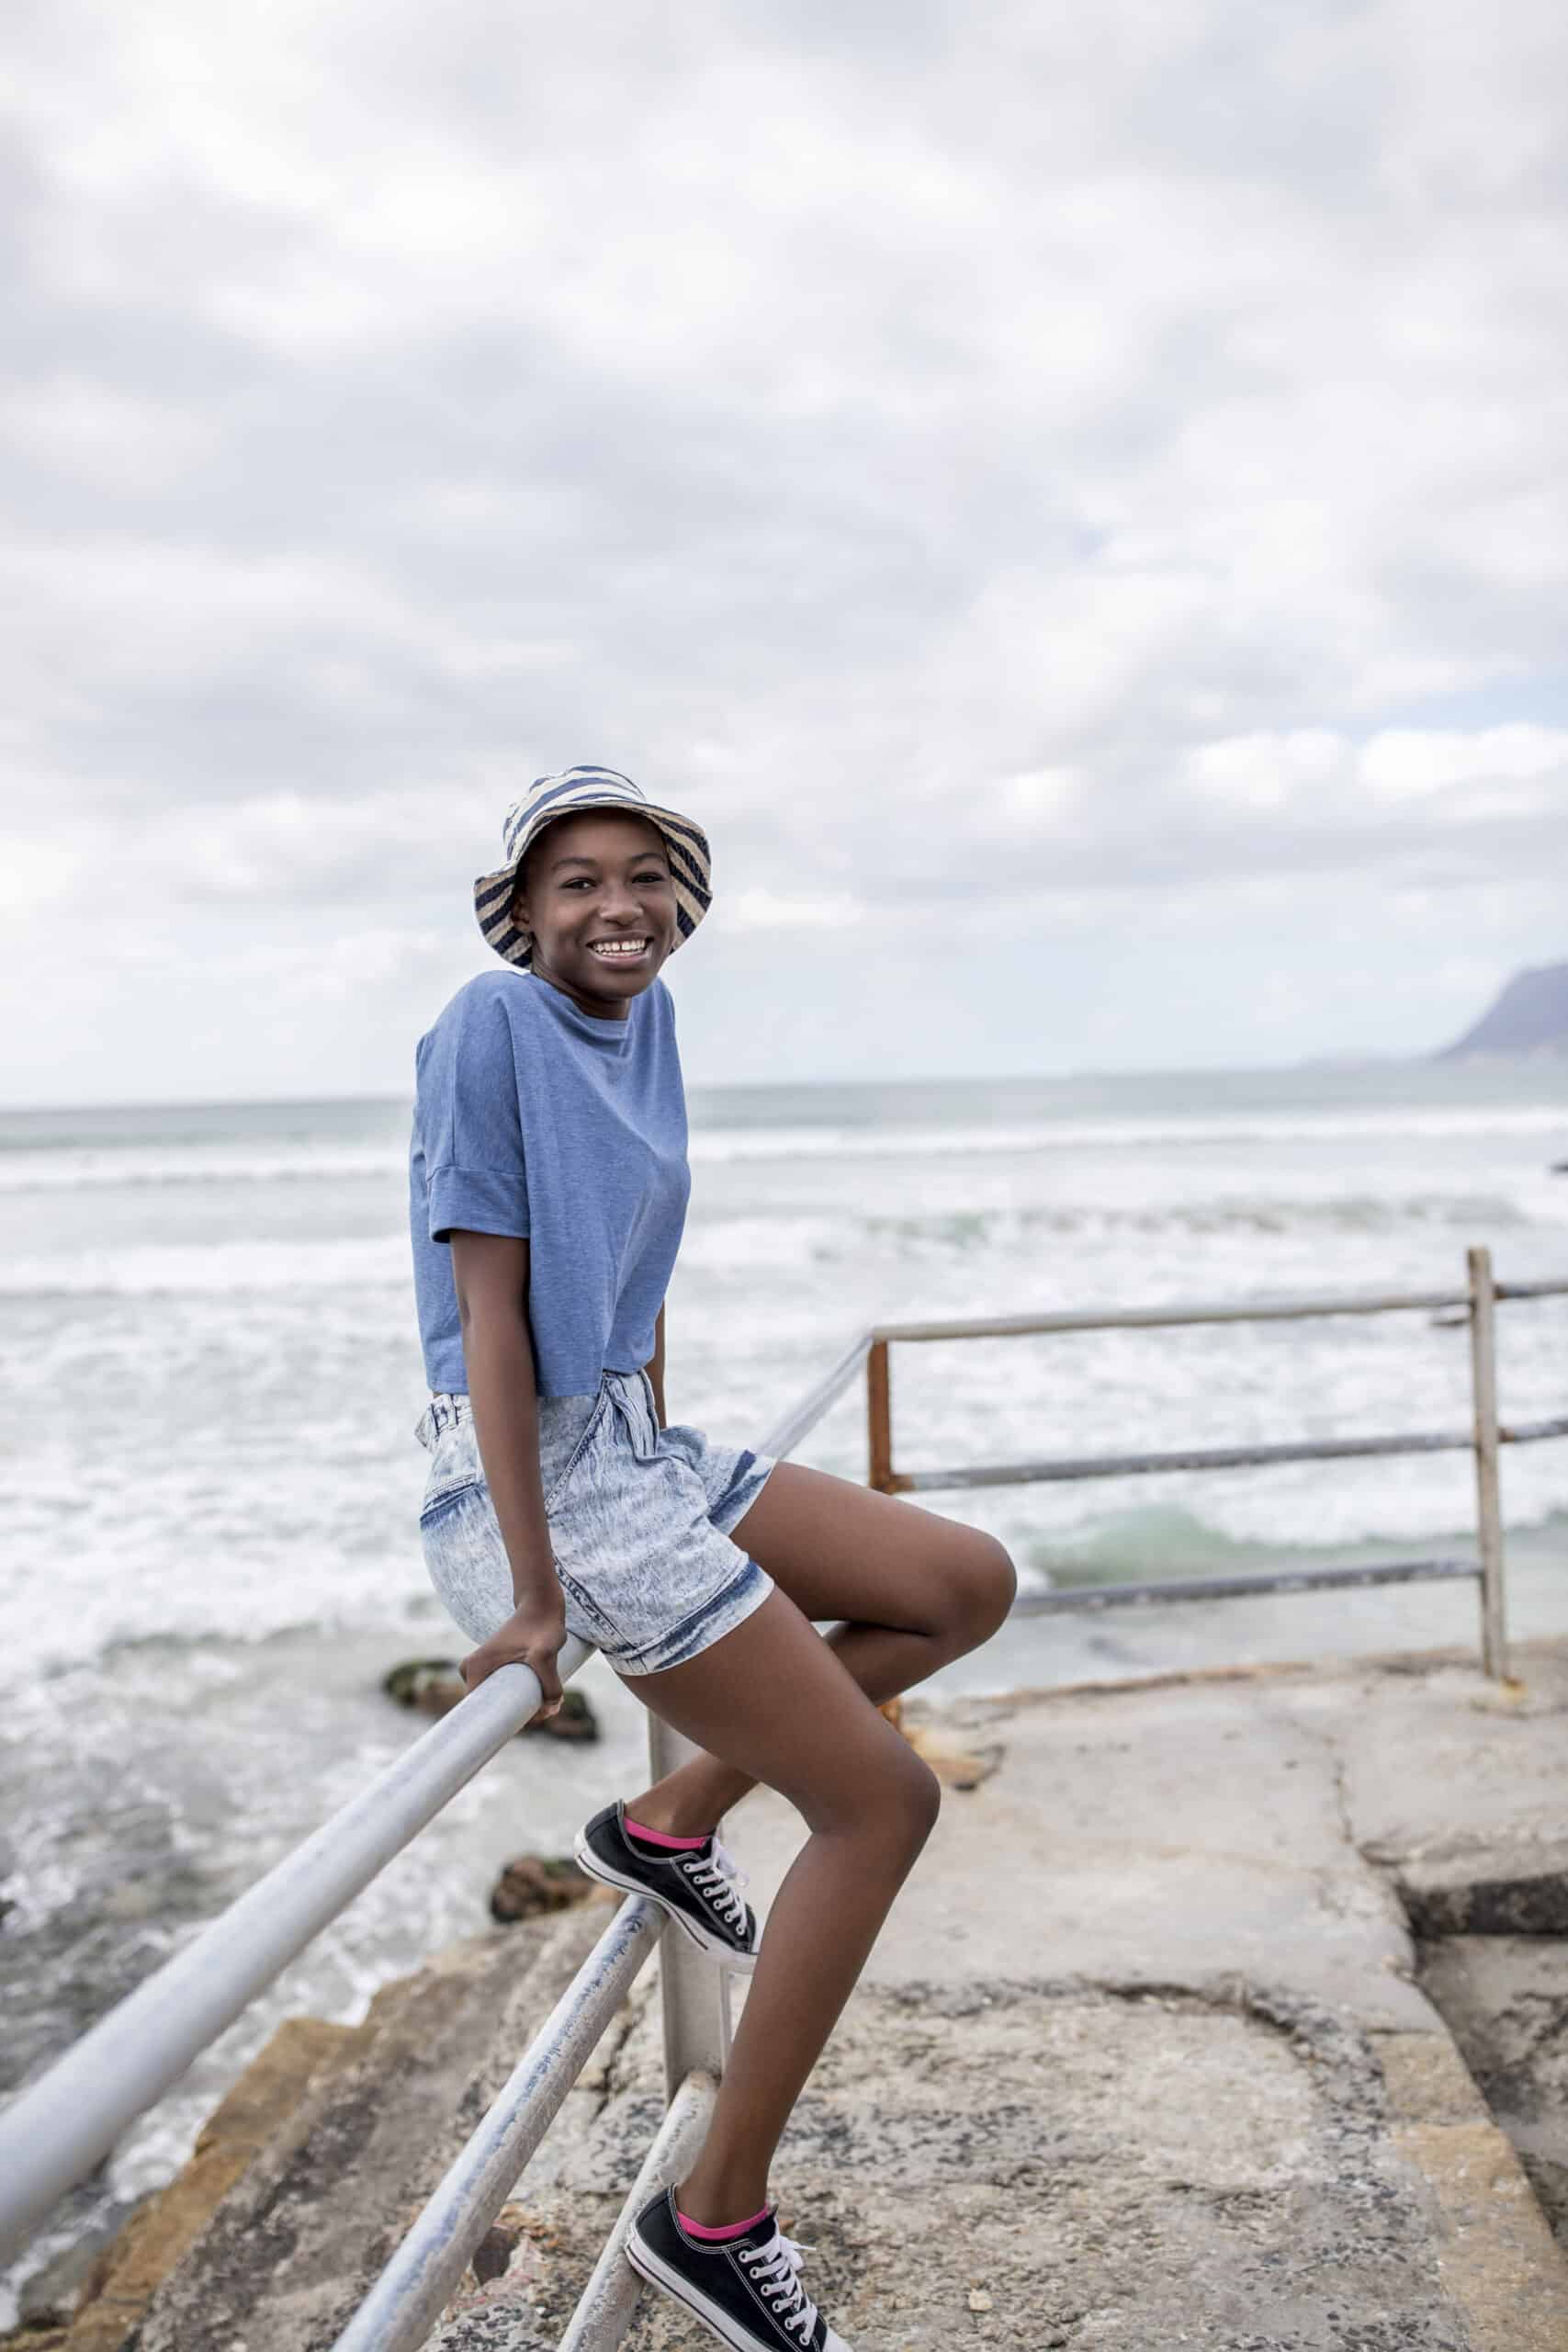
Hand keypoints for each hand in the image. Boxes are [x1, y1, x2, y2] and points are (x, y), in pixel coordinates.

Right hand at [461, 1590, 567, 1720]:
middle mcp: (472, 1670)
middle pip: (492, 1707)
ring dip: (523, 1706)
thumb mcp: (546, 1655)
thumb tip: (551, 1709)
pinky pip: (506, 1692)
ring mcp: (483, 1669)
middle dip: (517, 1715)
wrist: (542, 1605)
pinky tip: (543, 1697)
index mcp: (474, 1669)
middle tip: (543, 1711)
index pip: (479, 1711)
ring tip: (546, 1701)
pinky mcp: (495, 1668)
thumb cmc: (541, 1627)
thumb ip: (549, 1684)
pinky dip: (523, 1697)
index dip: (501, 1724)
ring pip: (502, 1700)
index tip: (524, 1725)